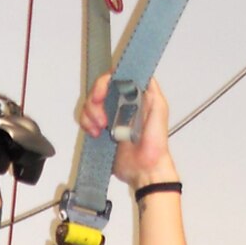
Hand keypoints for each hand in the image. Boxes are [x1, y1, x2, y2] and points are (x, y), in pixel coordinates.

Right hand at [78, 74, 178, 191]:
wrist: (144, 170)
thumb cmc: (155, 145)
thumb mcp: (160, 110)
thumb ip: (151, 90)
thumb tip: (141, 73)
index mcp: (133, 97)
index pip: (113, 79)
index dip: (103, 83)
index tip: (100, 95)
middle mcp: (121, 105)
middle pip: (98, 91)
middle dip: (94, 103)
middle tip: (102, 119)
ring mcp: (110, 117)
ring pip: (90, 105)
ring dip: (89, 116)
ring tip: (99, 130)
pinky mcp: (101, 131)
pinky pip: (86, 120)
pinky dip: (86, 125)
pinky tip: (95, 134)